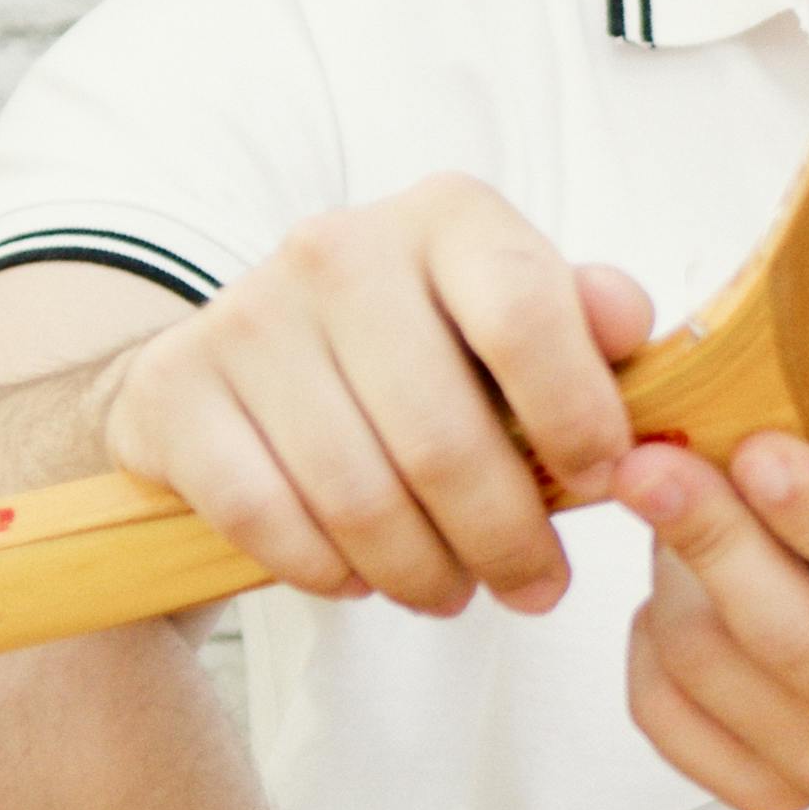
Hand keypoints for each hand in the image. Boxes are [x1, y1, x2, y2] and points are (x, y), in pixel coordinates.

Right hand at [94, 175, 652, 617]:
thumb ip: (585, 324)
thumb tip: (630, 327)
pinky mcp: (178, 391)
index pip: (526, 315)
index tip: (603, 483)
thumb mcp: (512, 317)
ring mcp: (249, 317)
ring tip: (454, 593)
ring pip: (358, 495)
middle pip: (442, 436)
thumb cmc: (421, 345)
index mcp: (447, 216)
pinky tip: (360, 580)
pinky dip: (325, 569)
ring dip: (421, 571)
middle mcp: (341, 248)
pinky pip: (266, 517)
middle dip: (505, 538)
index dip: (576, 416)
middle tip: (537, 588)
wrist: (244, 358)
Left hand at [609, 433, 808, 809]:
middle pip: (788, 636)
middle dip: (710, 536)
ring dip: (671, 573)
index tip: (757, 448)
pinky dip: (645, 643)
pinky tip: (675, 593)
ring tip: (677, 509)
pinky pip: (662, 714)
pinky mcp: (764, 792)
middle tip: (650, 462)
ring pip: (709, 666)